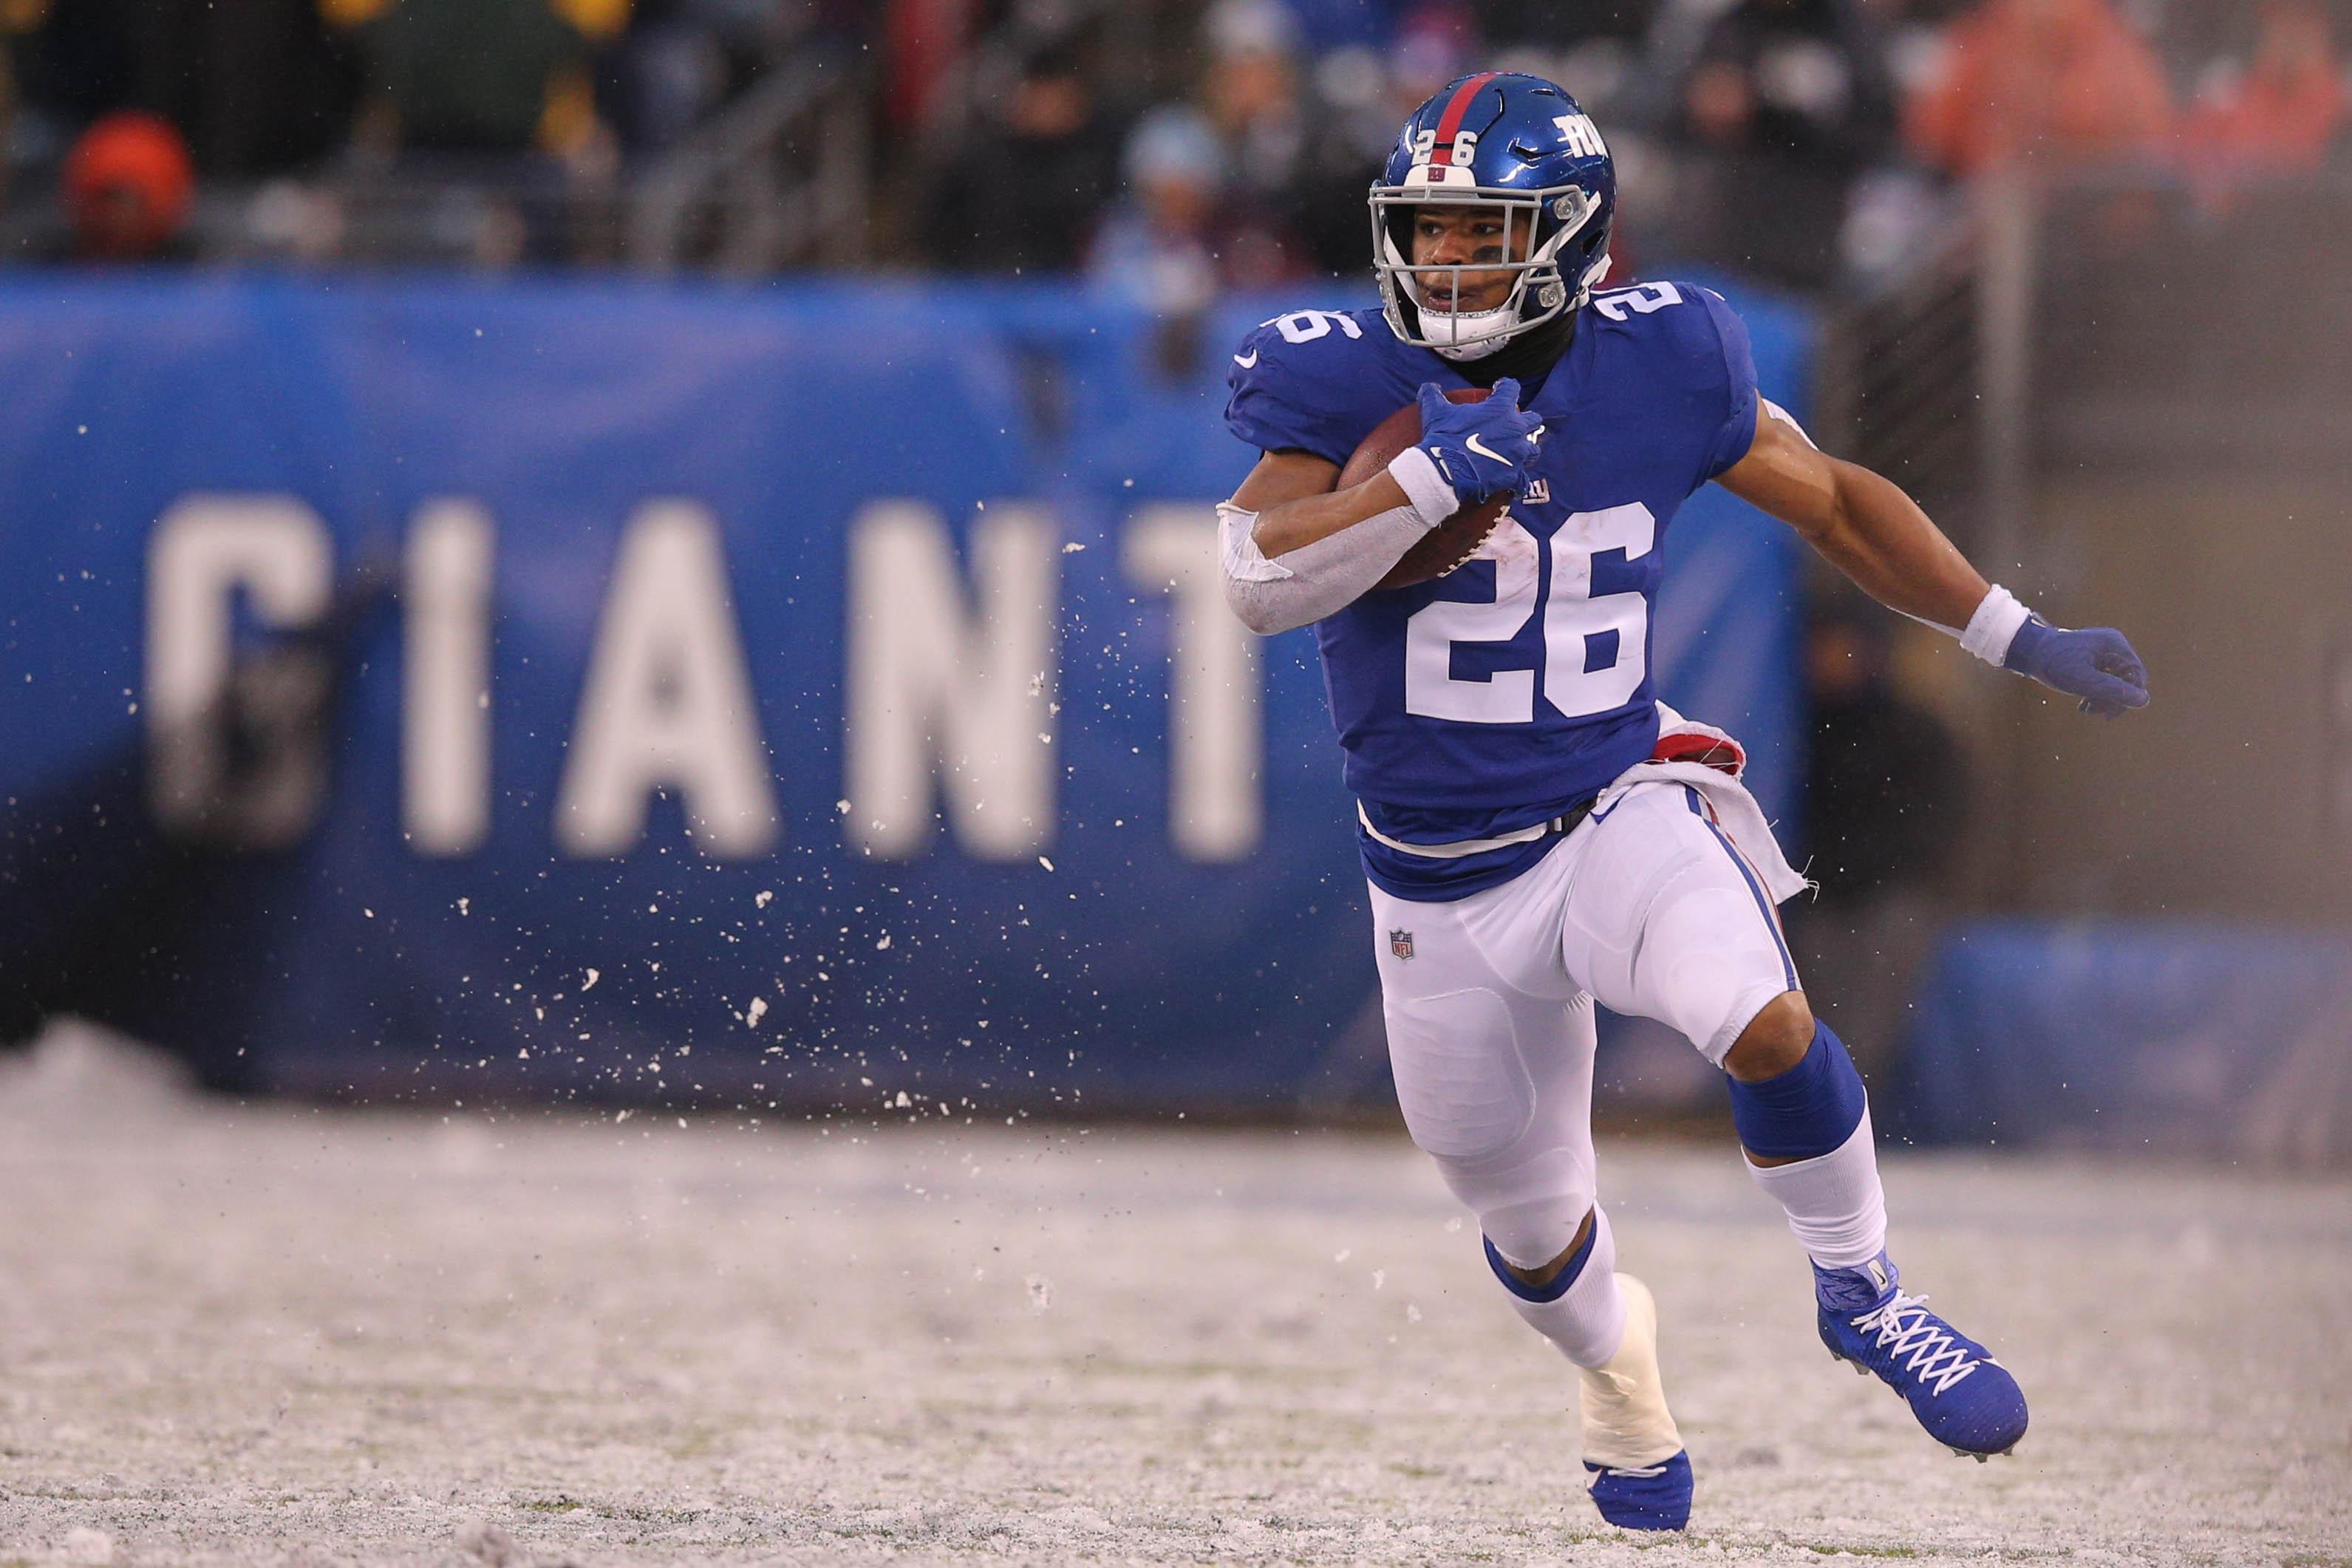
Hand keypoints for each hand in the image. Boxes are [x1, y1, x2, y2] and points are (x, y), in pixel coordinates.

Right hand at [1413, 378, 1543, 508]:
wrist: (1444, 470)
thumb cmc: (1444, 437)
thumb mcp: (1435, 411)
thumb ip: (1433, 395)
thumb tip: (1428, 387)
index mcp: (1500, 408)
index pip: (1511, 388)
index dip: (1505, 387)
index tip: (1499, 389)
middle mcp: (1515, 429)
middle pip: (1533, 420)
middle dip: (1526, 421)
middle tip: (1515, 425)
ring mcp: (1517, 453)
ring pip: (1533, 449)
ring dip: (1527, 450)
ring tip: (1518, 453)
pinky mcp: (1513, 475)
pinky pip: (1523, 481)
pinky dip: (1519, 483)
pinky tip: (1514, 484)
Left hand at [2004, 619, 2148, 717]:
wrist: (2028, 651)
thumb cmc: (2054, 662)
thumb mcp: (2083, 680)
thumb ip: (2113, 690)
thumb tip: (2144, 700)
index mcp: (2114, 644)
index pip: (2136, 674)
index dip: (2129, 695)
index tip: (2111, 713)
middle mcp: (2112, 646)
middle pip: (2127, 678)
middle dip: (2113, 698)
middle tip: (2095, 712)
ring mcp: (2103, 652)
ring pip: (2115, 681)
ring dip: (2104, 697)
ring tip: (2086, 709)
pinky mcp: (2093, 659)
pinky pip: (2104, 679)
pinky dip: (2096, 692)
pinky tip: (2084, 705)